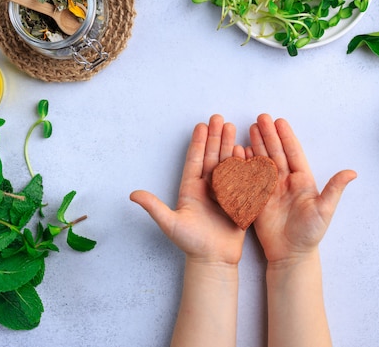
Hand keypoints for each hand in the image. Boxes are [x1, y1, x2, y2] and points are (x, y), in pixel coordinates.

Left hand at [130, 114, 245, 264]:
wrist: (213, 260)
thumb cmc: (191, 244)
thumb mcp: (170, 223)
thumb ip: (154, 207)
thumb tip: (132, 194)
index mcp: (191, 190)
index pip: (195, 161)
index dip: (198, 143)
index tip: (201, 125)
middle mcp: (207, 188)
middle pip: (212, 157)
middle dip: (215, 137)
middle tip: (219, 118)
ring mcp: (224, 193)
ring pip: (227, 164)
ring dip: (229, 145)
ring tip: (233, 127)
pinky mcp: (238, 200)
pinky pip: (242, 179)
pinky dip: (244, 164)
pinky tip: (246, 151)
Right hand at [246, 114, 356, 263]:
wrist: (291, 254)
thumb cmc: (311, 233)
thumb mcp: (325, 210)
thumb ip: (334, 189)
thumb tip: (352, 171)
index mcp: (302, 180)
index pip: (293, 153)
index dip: (286, 137)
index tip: (279, 121)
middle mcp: (286, 181)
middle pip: (275, 153)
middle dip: (268, 134)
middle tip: (261, 117)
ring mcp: (270, 189)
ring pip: (262, 161)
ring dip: (256, 144)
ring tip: (249, 128)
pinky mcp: (257, 199)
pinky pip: (250, 178)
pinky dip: (245, 165)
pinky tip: (240, 152)